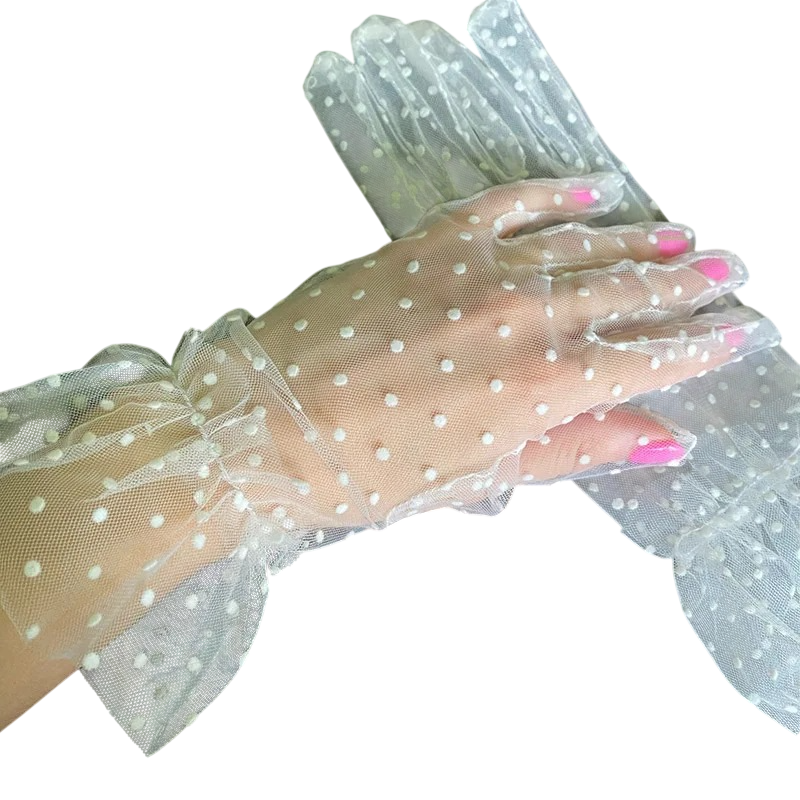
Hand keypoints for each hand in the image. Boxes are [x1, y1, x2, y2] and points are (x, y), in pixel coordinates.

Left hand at [247, 172, 776, 528]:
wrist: (265, 424)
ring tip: (681, 240)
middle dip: (684, 288)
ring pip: (580, 246)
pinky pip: (509, 205)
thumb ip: (574, 450)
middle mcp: (517, 316)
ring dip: (638, 243)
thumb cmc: (362, 469)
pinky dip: (555, 195)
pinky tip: (594, 193)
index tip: (732, 335)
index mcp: (536, 386)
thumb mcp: (480, 478)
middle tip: (725, 277)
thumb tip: (655, 440)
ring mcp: (473, 270)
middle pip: (625, 295)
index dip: (697, 348)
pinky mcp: (427, 242)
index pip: (644, 359)